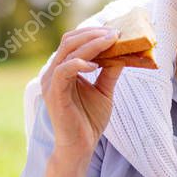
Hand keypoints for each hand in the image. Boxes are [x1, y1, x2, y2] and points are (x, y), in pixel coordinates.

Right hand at [40, 27, 124, 161]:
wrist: (81, 146)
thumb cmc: (89, 120)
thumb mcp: (104, 90)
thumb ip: (110, 71)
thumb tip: (124, 52)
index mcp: (64, 69)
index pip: (74, 41)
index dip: (93, 32)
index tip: (116, 30)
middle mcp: (54, 72)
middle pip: (70, 40)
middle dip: (94, 33)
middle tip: (116, 32)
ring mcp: (52, 82)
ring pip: (67, 51)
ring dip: (91, 43)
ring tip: (111, 41)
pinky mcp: (54, 93)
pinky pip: (63, 70)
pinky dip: (79, 63)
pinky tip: (96, 65)